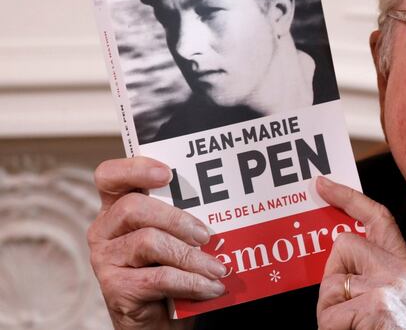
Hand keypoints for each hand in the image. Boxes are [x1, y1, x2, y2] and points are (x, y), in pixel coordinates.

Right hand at [87, 157, 226, 329]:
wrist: (158, 319)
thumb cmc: (170, 268)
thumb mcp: (176, 237)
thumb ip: (184, 218)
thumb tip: (223, 208)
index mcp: (117, 207)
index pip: (110, 176)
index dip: (135, 168)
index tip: (167, 173)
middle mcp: (105, 230)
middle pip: (134, 208)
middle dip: (177, 218)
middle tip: (206, 235)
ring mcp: (105, 259)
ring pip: (148, 242)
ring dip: (191, 256)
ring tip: (218, 268)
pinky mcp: (114, 288)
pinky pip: (158, 278)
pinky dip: (191, 282)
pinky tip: (211, 287)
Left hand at [315, 176, 405, 329]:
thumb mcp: (390, 304)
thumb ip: (370, 278)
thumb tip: (336, 261)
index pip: (379, 219)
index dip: (349, 197)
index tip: (322, 184)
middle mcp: (405, 271)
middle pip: (344, 244)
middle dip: (332, 280)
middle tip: (345, 317)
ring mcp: (392, 286)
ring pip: (332, 282)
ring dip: (331, 315)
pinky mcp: (379, 305)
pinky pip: (330, 314)